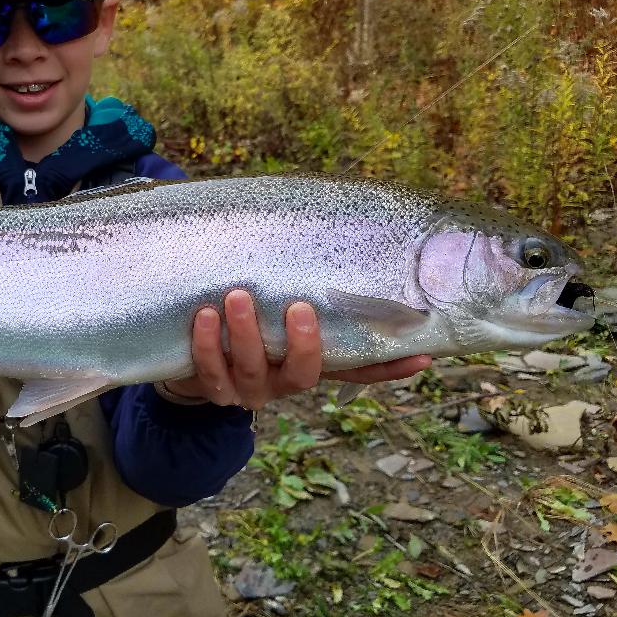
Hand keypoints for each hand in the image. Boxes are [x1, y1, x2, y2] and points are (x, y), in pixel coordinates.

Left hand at [162, 289, 431, 409]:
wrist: (193, 361)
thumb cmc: (248, 317)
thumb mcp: (277, 306)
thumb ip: (303, 285)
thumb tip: (338, 228)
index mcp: (312, 363)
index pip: (359, 369)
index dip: (390, 367)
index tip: (423, 354)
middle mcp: (285, 381)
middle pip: (303, 374)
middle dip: (303, 345)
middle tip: (299, 307)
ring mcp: (250, 388)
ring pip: (253, 370)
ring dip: (246, 334)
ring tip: (238, 296)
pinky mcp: (214, 388)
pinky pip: (211, 372)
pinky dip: (207, 344)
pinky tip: (205, 315)